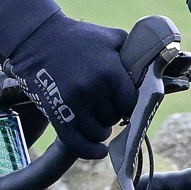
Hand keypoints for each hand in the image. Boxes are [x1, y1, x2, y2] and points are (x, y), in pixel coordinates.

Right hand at [9, 14, 139, 160]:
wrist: (37, 37)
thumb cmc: (77, 37)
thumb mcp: (111, 37)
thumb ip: (134, 53)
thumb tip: (153, 68)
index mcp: (110, 72)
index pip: (131, 104)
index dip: (128, 105)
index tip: (124, 103)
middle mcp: (94, 90)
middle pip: (114, 118)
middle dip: (112, 113)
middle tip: (104, 105)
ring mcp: (74, 104)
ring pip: (99, 132)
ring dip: (100, 129)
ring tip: (96, 119)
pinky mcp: (57, 114)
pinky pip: (77, 143)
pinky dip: (90, 151)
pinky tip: (100, 152)